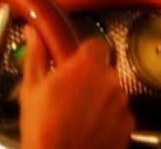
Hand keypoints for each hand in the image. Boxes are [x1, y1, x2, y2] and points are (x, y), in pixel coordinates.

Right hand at [20, 26, 133, 148]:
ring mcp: (121, 102)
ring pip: (112, 92)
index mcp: (87, 64)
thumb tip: (33, 32)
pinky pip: (119, 114)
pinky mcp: (128, 123)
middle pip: (104, 69)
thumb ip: (36, 55)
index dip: (85, 53)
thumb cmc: (42, 128)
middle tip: (71, 94)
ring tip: (78, 115)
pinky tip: (90, 128)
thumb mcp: (32, 89)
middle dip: (90, 78)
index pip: (96, 44)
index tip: (74, 64)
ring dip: (100, 99)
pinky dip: (108, 119)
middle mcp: (109, 79)